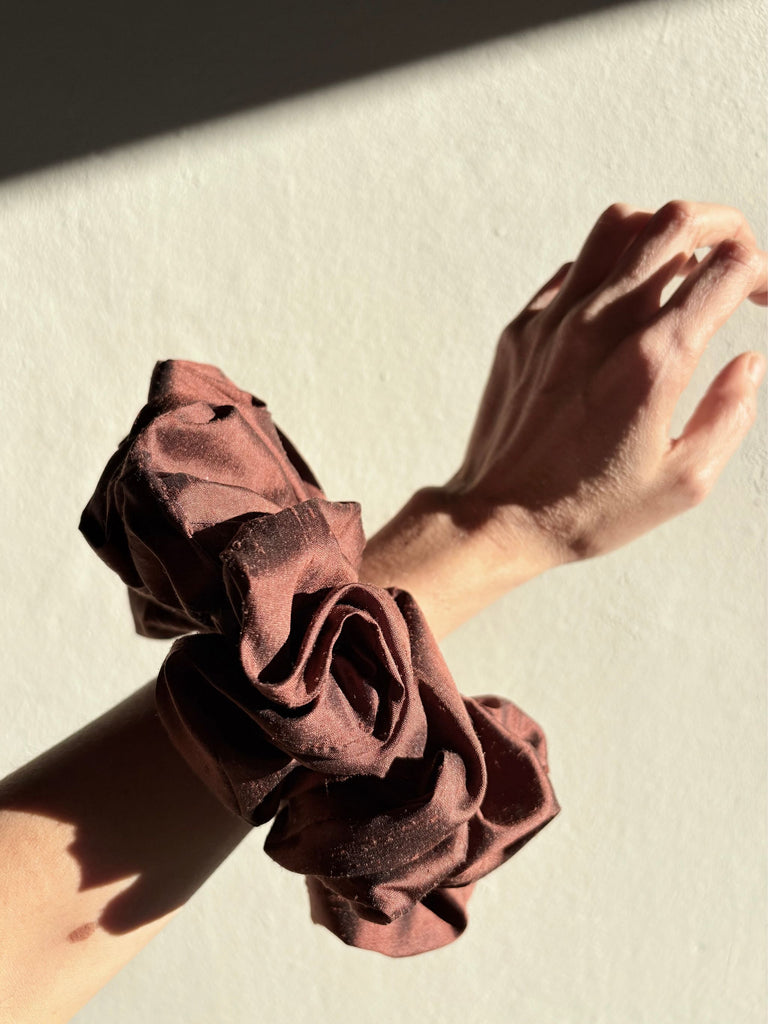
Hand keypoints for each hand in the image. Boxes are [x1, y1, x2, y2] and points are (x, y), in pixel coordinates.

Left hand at [443, 201, 766, 566]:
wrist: (496, 518)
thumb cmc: (588, 510)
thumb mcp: (682, 483)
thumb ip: (729, 415)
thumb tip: (749, 362)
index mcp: (652, 363)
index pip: (726, 268)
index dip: (761, 272)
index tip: (762, 297)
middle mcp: (601, 325)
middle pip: (674, 221)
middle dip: (725, 224)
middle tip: (736, 253)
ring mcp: (555, 320)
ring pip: (617, 224)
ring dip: (661, 234)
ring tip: (677, 269)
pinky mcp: (523, 328)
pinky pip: (573, 268)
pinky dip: (608, 270)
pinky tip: (619, 307)